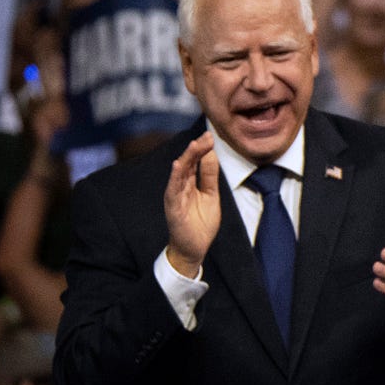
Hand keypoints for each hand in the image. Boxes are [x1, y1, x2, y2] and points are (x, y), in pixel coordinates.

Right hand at [164, 132, 220, 276]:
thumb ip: (209, 176)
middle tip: (206, 137)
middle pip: (187, 163)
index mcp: (190, 183)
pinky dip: (175, 178)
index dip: (202, 149)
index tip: (211, 136)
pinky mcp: (173, 208)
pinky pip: (173, 190)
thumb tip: (211, 154)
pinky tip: (178, 166)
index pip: (195, 161)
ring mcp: (175, 196)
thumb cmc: (200, 223)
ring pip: (179, 173)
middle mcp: (180, 186)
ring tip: (194, 145)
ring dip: (186, 158)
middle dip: (196, 149)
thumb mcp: (210, 195)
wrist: (194, 248)